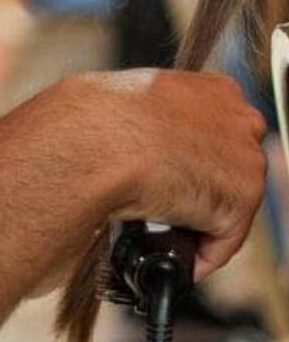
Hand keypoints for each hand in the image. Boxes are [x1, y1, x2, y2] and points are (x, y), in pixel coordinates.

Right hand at [47, 68, 267, 279]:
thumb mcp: (131, 104)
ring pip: (227, 204)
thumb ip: (155, 121)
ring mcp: (246, 156)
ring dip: (197, 221)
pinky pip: (221, 239)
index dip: (193, 162)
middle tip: (163, 206)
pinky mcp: (242, 197)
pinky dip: (196, 252)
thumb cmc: (96, 120)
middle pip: (228, 169)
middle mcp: (239, 117)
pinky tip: (167, 246)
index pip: (217, 134)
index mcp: (214, 89)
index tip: (169, 179)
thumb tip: (141, 145)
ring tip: (160, 226)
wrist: (98, 142)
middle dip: (200, 189)